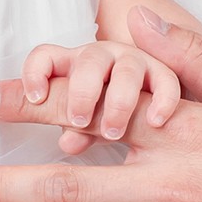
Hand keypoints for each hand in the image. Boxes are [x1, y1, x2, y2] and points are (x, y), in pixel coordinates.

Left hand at [13, 35, 182, 154]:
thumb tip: (68, 143)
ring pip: (126, 72)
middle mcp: (103, 60)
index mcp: (74, 68)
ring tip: (112, 132)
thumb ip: (80, 132)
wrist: (162, 108)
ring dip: (117, 102)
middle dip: (82, 92)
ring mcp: (134, 64)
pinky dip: (160, 100)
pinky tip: (154, 121)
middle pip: (88, 62)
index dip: (36, 73)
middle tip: (79, 121)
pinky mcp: (165, 76)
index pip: (46, 58)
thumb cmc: (114, 113)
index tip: (36, 99)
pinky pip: (166, 81)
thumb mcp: (90, 123)